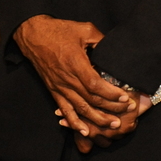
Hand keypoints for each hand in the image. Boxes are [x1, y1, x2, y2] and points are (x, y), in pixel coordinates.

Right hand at [14, 16, 135, 147]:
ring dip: (97, 119)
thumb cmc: (60, 30)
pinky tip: (85, 131)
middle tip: (126, 113)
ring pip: (80, 108)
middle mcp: (67, 79)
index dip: (111, 94)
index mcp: (76, 63)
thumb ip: (101, 40)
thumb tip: (115, 50)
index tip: (125, 97)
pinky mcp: (54, 91)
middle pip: (91, 99)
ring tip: (112, 125)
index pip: (95, 85)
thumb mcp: (84, 29)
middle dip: (110, 108)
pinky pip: (65, 110)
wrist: (34, 36)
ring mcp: (60, 87)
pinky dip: (74, 122)